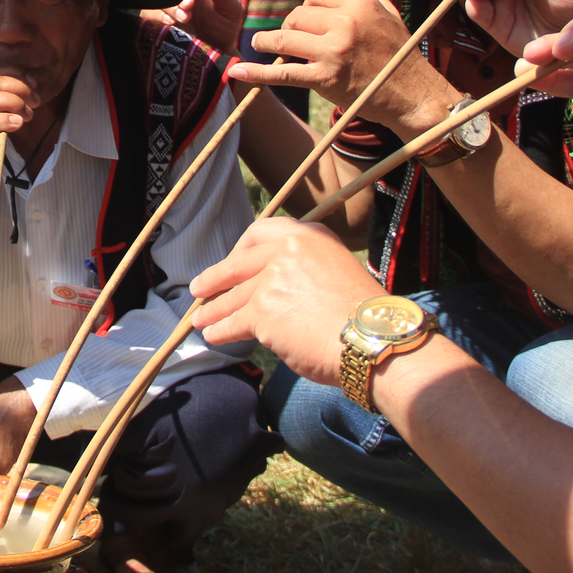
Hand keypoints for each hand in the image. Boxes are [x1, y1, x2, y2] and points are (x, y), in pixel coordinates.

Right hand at [143, 0, 243, 55]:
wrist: (217, 52)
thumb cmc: (225, 27)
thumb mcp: (231, 9)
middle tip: (188, 6)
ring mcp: (169, 6)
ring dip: (169, 7)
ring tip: (183, 18)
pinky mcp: (159, 20)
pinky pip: (149, 13)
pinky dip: (157, 16)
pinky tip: (170, 23)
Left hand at [191, 219, 383, 387]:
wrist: (373, 339)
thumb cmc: (364, 315)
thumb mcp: (337, 270)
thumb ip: (306, 268)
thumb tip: (278, 285)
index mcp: (308, 235)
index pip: (260, 233)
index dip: (240, 250)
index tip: (232, 261)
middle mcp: (288, 249)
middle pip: (238, 264)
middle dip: (215, 278)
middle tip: (199, 288)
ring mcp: (271, 279)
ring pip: (233, 296)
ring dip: (213, 310)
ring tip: (201, 319)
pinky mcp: (262, 311)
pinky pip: (233, 322)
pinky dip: (221, 331)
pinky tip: (214, 336)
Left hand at [237, 0, 458, 129]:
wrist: (413, 96)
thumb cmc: (401, 55)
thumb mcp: (391, 15)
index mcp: (359, 3)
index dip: (307, 9)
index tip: (306, 22)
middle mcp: (345, 22)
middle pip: (297, 16)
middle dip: (290, 28)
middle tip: (290, 40)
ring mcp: (334, 51)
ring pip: (285, 39)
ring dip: (268, 43)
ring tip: (261, 45)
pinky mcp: (325, 78)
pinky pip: (283, 73)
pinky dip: (257, 74)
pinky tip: (237, 72)